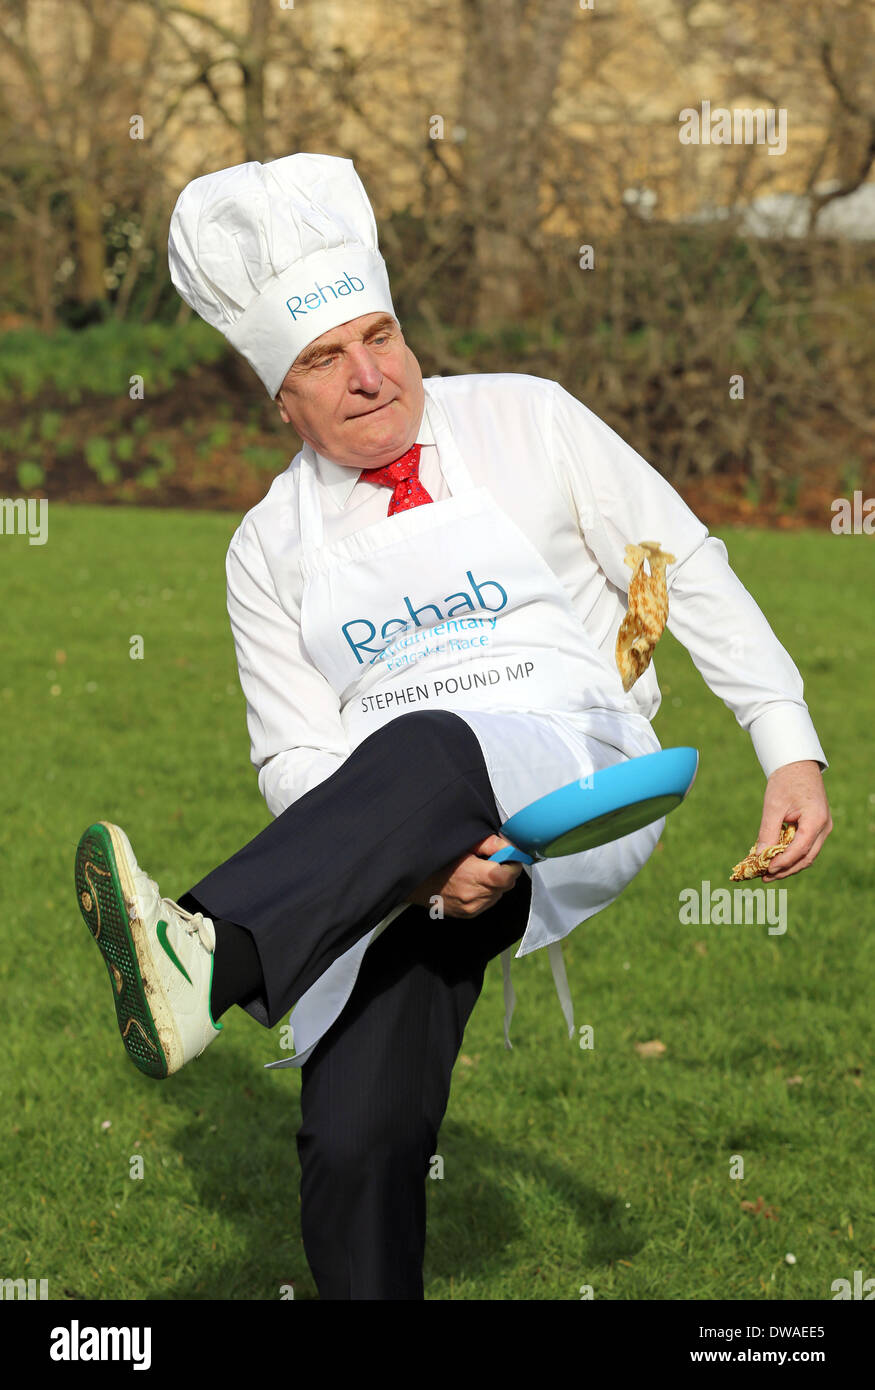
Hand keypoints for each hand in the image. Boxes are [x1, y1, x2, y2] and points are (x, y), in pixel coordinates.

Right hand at [405, 834, 523, 917]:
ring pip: (499, 894)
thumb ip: (489, 844)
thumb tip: (510, 846)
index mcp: (474, 876)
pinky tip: (472, 883)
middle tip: (491, 860)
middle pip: (506, 885)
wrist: (414, 881)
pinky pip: (488, 902)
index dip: (513, 864)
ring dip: (495, 883)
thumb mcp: (463, 844)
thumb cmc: (436, 860)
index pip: (508, 875)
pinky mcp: (468, 914)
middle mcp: (474, 896)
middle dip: (504, 872)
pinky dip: (486, 892)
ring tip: (478, 872)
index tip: (510, 856)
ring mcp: (471, 908)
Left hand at [756, 760, 831, 880]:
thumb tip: (760, 856)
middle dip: (785, 870)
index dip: (783, 863)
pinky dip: (792, 856)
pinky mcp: (817, 828)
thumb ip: (768, 832)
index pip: (800, 850)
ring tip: (768, 873)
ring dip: (788, 865)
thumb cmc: (785, 781)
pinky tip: (775, 860)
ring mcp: (823, 828)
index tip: (766, 870)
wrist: (797, 765)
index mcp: (816, 820)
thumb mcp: (773, 806)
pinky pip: (806, 847)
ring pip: (807, 855)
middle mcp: (824, 827)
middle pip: (806, 858)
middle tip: (764, 878)